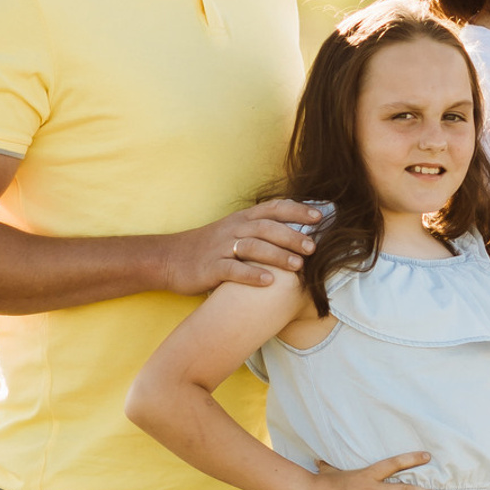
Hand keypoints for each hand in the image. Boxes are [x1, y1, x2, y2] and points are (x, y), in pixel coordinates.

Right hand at [162, 198, 321, 294]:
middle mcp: (233, 229)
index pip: (273, 208)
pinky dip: (251, 275)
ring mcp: (221, 248)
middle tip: (314, 247)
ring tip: (298, 266)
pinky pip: (233, 270)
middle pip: (267, 227)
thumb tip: (294, 233)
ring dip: (277, 255)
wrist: (169, 258)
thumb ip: (259, 230)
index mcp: (241, 218)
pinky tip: (268, 282)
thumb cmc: (207, 247)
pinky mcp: (210, 267)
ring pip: (253, 247)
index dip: (297, 210)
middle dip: (293, 235)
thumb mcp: (233, 231)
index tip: (320, 216)